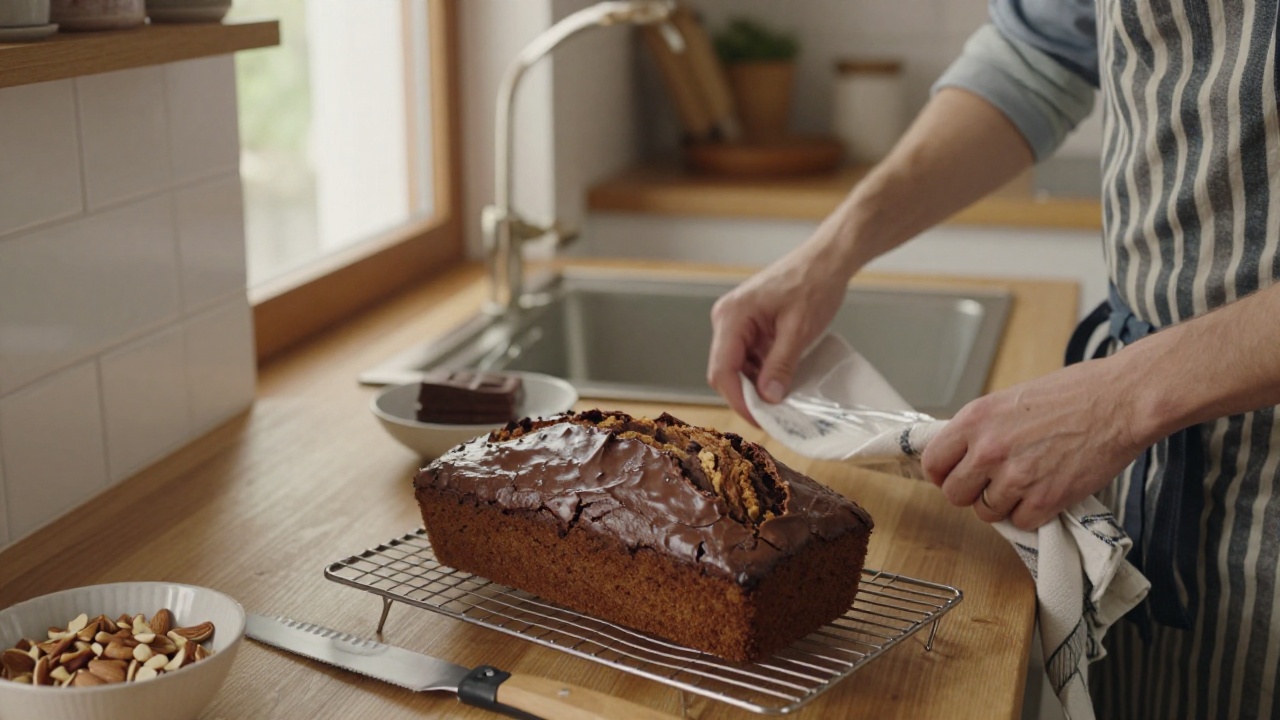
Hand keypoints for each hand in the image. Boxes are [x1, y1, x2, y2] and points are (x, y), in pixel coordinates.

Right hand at [707, 232, 855, 423]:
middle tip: (773, 417)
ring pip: (738, 369)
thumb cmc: (813, 283)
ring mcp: (738, 324)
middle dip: (747, 396)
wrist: (827, 259)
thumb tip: (769, 399)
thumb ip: (780, 365)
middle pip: (725, 372)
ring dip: (757, 387)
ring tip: (782, 402)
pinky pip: (750, 359)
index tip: (761, 419)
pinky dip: (764, 374)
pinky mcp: (751, 328)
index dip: (738, 400)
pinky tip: (782, 383)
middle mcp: (728, 320)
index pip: (722, 370)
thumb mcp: (799, 329)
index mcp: (731, 316)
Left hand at [921, 356, 1151, 529]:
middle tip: (991, 484)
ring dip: (1002, 504)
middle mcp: (988, 449)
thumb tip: (964, 453)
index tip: (954, 475)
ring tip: (1025, 484)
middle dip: (971, 493)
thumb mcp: (1010, 400)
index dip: (943, 474)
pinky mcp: (1045, 500)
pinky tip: (1045, 492)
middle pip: (955, 494)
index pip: (934, 463)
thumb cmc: (1073, 393)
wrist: (1120, 402)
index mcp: (975, 420)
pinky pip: (1019, 522)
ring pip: (986, 512)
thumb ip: (982, 428)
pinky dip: (1031, 514)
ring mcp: (1015, 477)